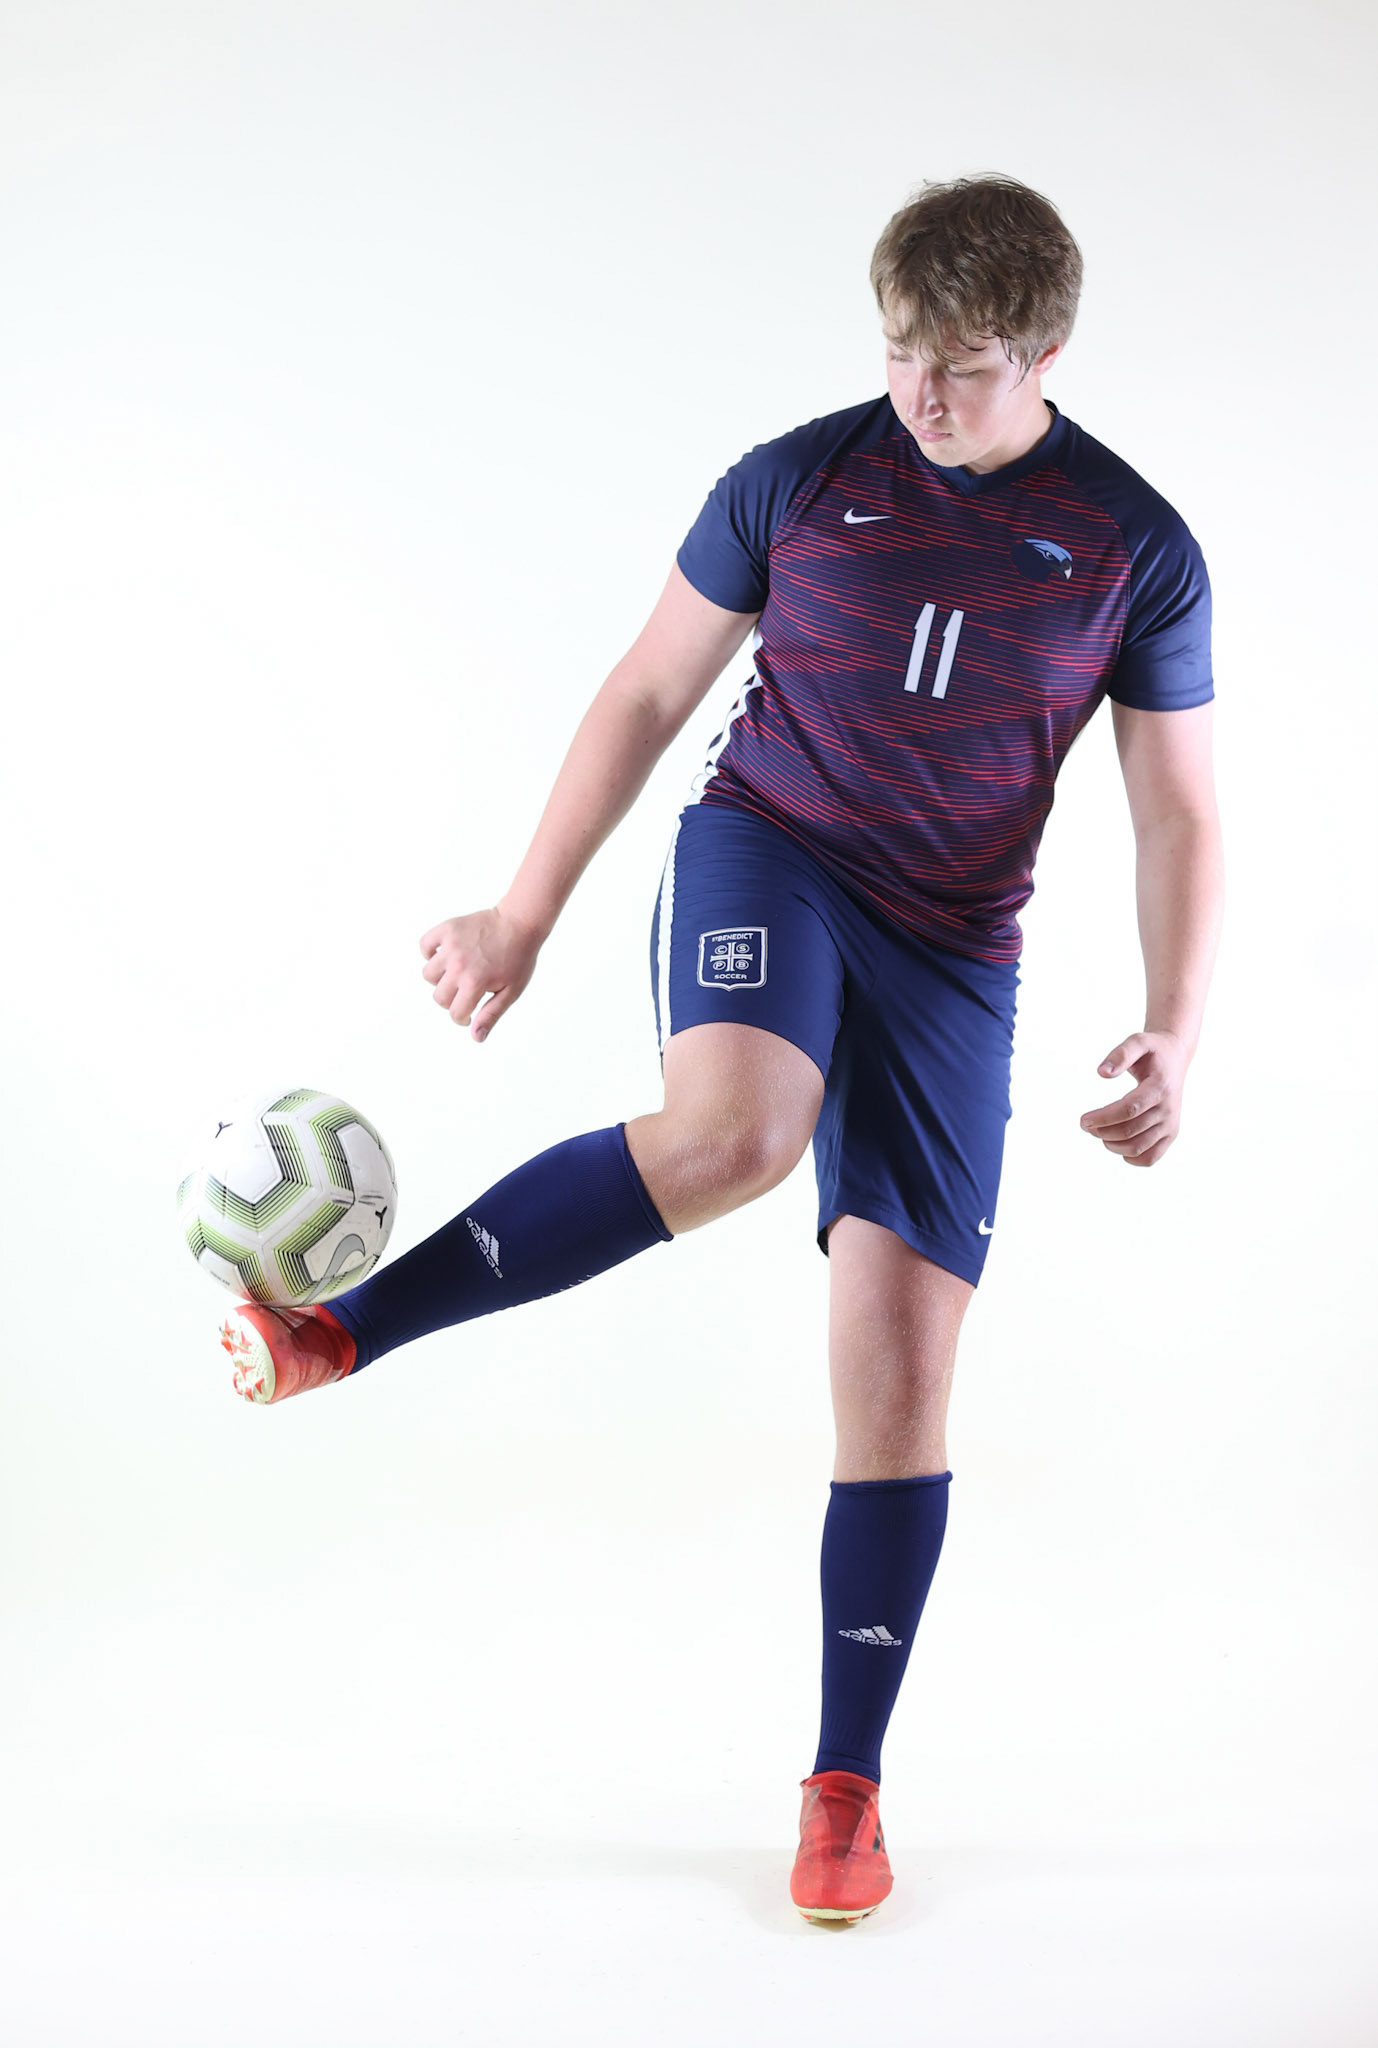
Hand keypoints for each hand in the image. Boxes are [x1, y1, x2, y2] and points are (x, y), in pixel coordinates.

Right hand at [419, 905, 543, 1041]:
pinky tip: (444, 956)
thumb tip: (475, 1037)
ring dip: (439, 979)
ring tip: (456, 973)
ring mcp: (451, 946)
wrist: (520, 923)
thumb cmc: (518, 960)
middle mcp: (459, 965)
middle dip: (452, 1001)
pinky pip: (425, 945)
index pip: (455, 1013)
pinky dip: (430, 952)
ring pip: (428, 974)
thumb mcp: (511, 991)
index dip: (462, 1018)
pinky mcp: (448, 929)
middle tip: (466, 991)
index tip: (469, 1013)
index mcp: (475, 982)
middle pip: (439, 997)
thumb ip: (491, 1014)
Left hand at [1079, 1030, 1190, 1166]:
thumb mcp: (1138, 1041)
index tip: (1083, 1120)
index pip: (1129, 1109)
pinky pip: (1151, 1157)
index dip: (1104, 1117)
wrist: (1175, 1058)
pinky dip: (1131, 1158)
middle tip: (1085, 1125)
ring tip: (1098, 1133)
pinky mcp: (1171, 1134)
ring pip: (1138, 1147)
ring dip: (1112, 1145)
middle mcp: (1169, 1109)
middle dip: (1102, 1131)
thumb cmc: (1152, 1050)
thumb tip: (1101, 1072)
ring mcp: (1171, 1124)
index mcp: (1160, 1087)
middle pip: (1130, 1130)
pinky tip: (1116, 1145)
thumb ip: (1120, 1054)